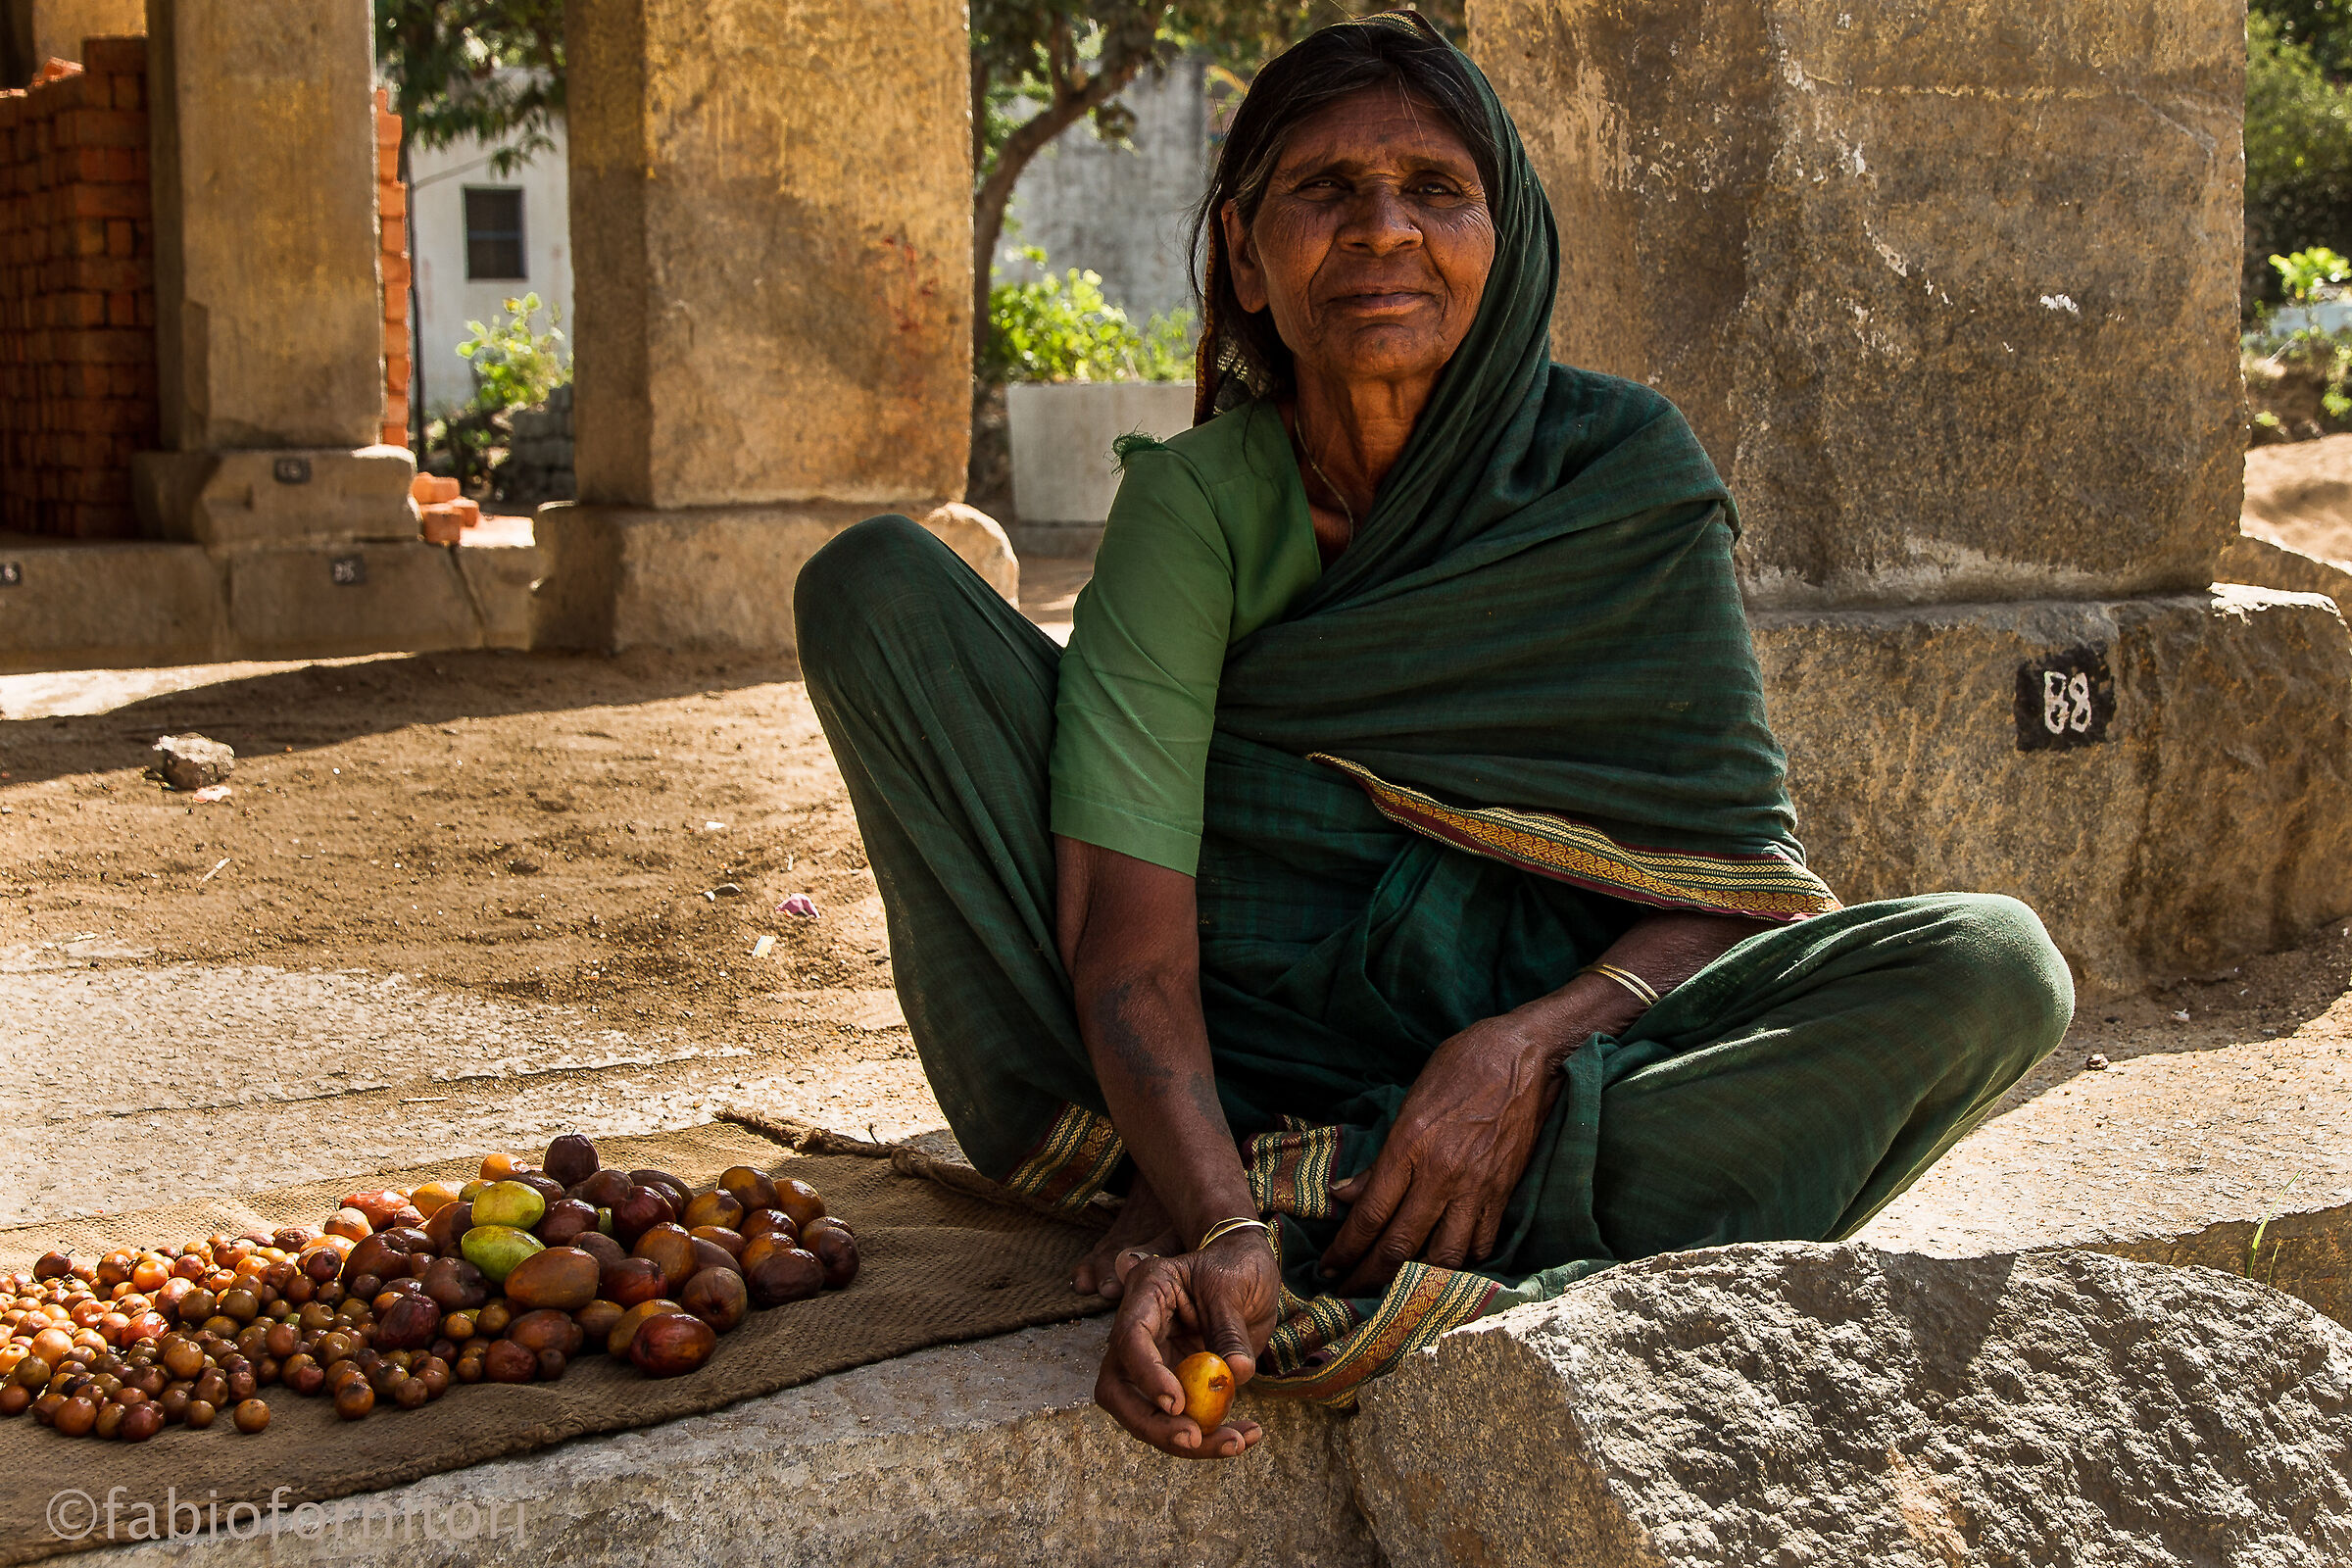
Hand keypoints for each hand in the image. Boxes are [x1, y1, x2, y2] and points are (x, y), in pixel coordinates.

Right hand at [1094, 1231, 1279, 1458]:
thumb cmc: (1237, 1265)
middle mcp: (1142, 1331)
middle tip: (1193, 1438)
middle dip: (1151, 1423)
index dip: (1147, 1375)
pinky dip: (1208, 1437)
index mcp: (1147, 1291)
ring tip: (1235, 1442)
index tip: (1177, 1403)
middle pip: (1119, 1389)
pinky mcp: (1175, 1384)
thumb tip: (1236, 1372)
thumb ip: (1232, 1330)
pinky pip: (1180, 1419)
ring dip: (1184, 1440)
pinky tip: (1244, 1436)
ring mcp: (1155, 1360)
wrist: (1248, 1271)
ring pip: (1146, 1414)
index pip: (1130, 1338)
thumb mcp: (1237, 1286)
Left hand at [1319, 1011, 1576, 1295]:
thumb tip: (1347, 1194)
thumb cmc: (1460, 1066)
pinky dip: (1461, 1263)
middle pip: (1399, 1245)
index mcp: (1409, 1146)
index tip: (1328, 1270)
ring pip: (1441, 1257)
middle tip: (1347, 1295)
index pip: (1369, 1215)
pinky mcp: (1503, 1193)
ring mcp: (1476, 1187)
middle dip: (1367, 1277)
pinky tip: (1444, 1268)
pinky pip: (1480, 1244)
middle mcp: (1440, 1174)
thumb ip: (1380, 1156)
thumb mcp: (1410, 1101)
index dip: (1345, 1250)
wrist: (1523, 1056)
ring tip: (1391, 1294)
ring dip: (1413, 1282)